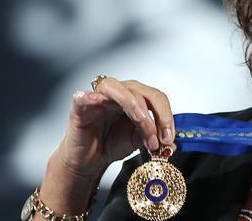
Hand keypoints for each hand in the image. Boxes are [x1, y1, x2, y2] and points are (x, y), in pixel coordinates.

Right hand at [56, 77, 175, 179]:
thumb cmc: (112, 143)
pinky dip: (90, 96)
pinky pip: (83, 96)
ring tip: (142, 124)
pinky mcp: (80, 106)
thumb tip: (172, 143)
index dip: (167, 116)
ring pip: (120, 91)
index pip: (157, 98)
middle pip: (143, 93)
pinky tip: (98, 101)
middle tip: (160, 140)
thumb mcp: (139, 140)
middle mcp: (121, 92)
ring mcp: (100, 96)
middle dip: (156, 116)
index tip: (170, 139)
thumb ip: (154, 137)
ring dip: (135, 107)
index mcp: (137, 97)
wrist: (89, 159)